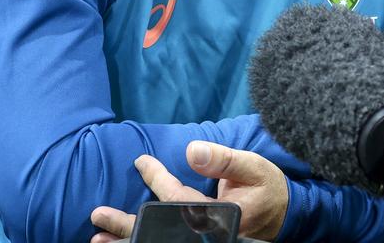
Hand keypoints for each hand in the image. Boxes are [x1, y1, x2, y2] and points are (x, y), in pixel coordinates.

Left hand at [89, 140, 289, 242]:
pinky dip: (143, 240)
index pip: (178, 199)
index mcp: (218, 216)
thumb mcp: (252, 167)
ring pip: (160, 242)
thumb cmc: (267, 187)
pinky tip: (122, 242)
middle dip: (127, 225)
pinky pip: (167, 242)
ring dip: (129, 240)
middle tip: (97, 216)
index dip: (156, 179)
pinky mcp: (200, 241)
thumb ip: (223, 159)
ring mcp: (202, 241)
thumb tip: (191, 150)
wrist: (286, 214)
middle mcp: (205, 234)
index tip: (140, 161)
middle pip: (160, 233)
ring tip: (99, 238)